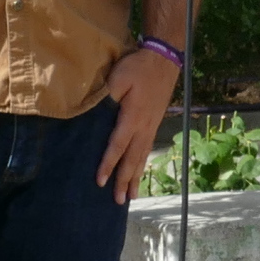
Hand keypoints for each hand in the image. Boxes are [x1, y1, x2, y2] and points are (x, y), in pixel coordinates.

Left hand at [98, 46, 180, 198]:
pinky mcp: (154, 123)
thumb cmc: (138, 67)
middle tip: (119, 201)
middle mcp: (144, 127)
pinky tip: (140, 173)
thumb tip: (95, 114)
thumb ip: (107, 96)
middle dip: (125, 180)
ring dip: (136, 177)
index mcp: (132, 117)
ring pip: (142, 157)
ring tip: (131, 196)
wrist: (164, 59)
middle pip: (133, 158)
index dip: (109, 164)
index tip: (101, 182)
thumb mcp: (119, 77)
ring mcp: (151, 126)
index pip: (118, 146)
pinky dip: (142, 165)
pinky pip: (147, 150)